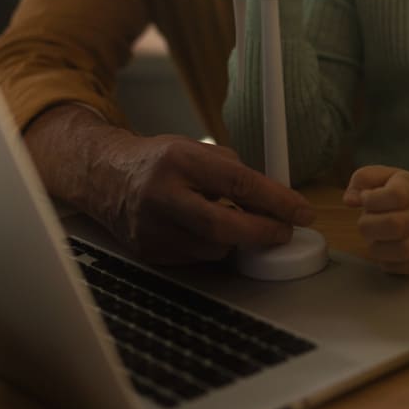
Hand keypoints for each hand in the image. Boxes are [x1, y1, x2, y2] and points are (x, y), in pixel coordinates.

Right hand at [25, 104, 314, 263]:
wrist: (106, 177)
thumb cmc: (159, 161)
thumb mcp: (196, 149)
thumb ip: (233, 171)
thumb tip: (274, 199)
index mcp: (178, 161)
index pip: (238, 183)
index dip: (276, 200)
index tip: (302, 211)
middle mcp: (162, 195)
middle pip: (223, 227)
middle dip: (262, 233)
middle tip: (285, 231)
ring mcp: (152, 229)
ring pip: (213, 249)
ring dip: (237, 241)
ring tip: (241, 225)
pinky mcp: (149, 253)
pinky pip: (195, 259)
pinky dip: (212, 248)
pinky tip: (210, 233)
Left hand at [343, 165, 408, 274]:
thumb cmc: (405, 193)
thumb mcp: (386, 176)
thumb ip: (364, 179)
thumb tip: (350, 199)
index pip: (396, 195)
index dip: (373, 200)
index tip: (365, 199)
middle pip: (396, 225)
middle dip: (370, 226)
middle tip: (365, 222)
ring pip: (403, 250)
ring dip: (378, 247)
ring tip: (374, 239)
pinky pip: (405, 268)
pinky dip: (388, 262)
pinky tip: (384, 250)